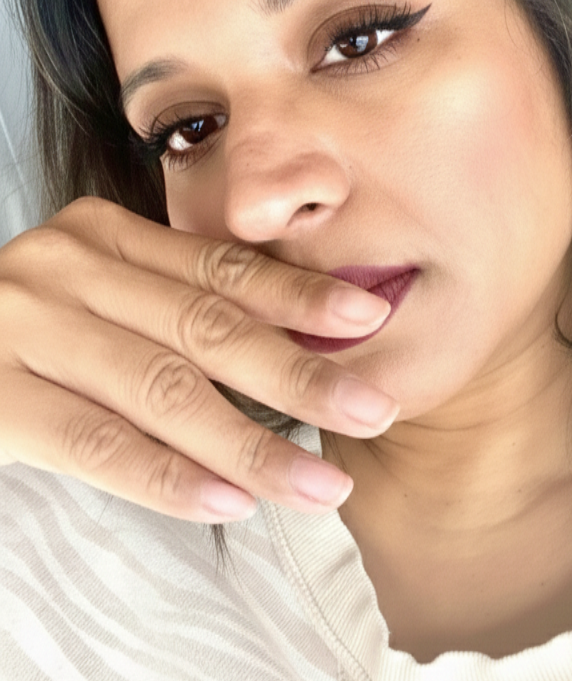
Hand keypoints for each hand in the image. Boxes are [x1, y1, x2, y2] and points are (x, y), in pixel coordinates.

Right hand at [0, 196, 398, 521]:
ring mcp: (22, 326)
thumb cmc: (30, 332)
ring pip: (161, 389)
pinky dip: (166, 473)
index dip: (298, 298)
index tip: (369, 322)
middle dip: (298, 373)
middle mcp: (65, 267)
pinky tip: (228, 500)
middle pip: (204, 327)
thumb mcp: (99, 295)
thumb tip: (294, 346)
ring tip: (317, 483)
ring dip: (250, 442)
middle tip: (373, 408)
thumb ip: (171, 305)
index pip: (219, 269)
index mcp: (103, 234)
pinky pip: (94, 442)